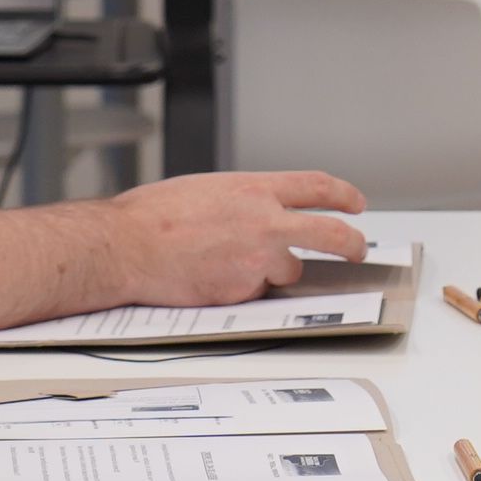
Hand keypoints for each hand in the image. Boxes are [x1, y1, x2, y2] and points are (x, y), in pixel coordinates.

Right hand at [107, 168, 367, 302]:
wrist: (124, 246)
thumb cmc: (152, 216)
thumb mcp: (208, 189)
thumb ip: (244, 199)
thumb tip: (263, 212)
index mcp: (254, 189)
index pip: (317, 186)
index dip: (343, 195)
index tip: (354, 203)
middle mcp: (263, 222)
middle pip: (329, 233)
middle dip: (351, 244)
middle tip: (357, 250)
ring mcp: (255, 260)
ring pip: (287, 271)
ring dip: (272, 271)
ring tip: (230, 263)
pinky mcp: (241, 292)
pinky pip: (255, 293)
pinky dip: (241, 289)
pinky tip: (211, 278)